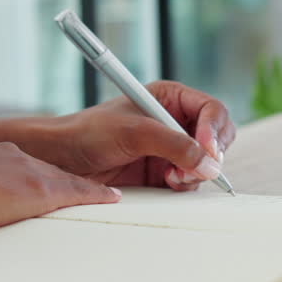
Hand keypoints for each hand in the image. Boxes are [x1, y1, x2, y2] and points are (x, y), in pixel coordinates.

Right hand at [0, 140, 120, 237]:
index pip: (15, 164)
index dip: (26, 175)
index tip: (31, 183)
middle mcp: (8, 155)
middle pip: (43, 169)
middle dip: (57, 179)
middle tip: (73, 189)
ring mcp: (26, 170)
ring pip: (63, 179)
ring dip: (81, 188)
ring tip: (103, 195)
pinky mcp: (41, 190)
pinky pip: (78, 191)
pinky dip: (96, 194)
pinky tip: (112, 198)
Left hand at [47, 81, 236, 191]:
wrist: (64, 159)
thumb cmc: (90, 133)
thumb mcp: (134, 133)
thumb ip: (174, 145)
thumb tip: (208, 163)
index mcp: (169, 98)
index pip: (212, 110)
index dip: (214, 130)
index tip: (207, 149)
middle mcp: (174, 121)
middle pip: (216, 137)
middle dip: (209, 154)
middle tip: (190, 167)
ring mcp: (170, 147)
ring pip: (206, 162)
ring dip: (195, 172)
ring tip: (170, 175)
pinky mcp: (164, 170)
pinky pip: (191, 178)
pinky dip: (185, 183)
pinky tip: (165, 181)